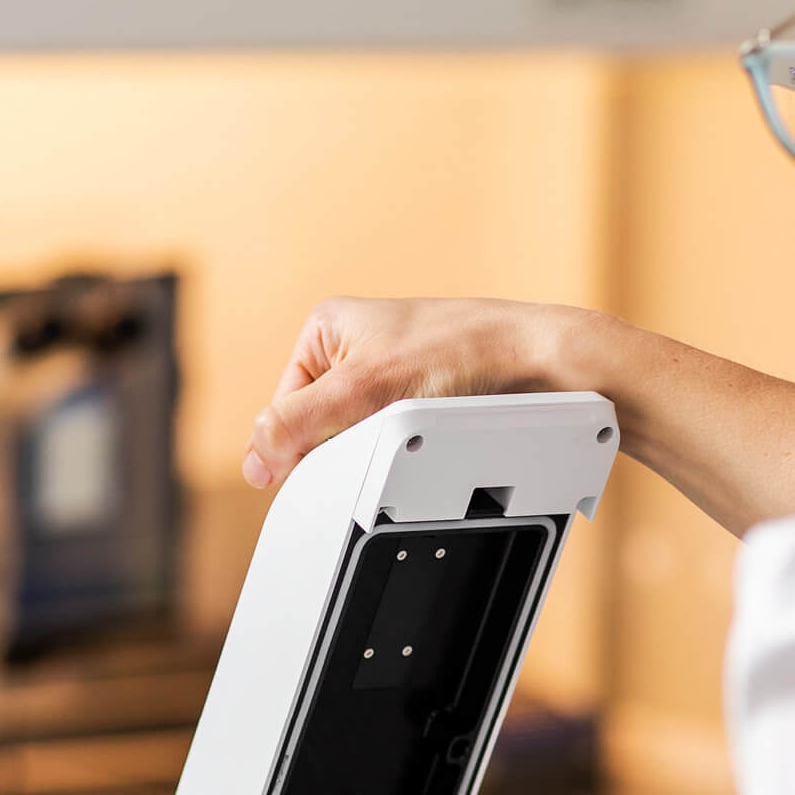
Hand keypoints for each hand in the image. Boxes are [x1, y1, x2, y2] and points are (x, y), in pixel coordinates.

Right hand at [242, 296, 584, 488]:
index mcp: (325, 328)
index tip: (324, 467)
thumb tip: (256, 459)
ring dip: (382, 445)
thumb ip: (297, 424)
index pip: (283, 408)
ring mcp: (391, 368)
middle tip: (384, 438)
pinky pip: (396, 434)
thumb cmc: (461, 353)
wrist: (538, 361)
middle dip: (347, 442)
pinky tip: (433, 437)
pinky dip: (409, 444)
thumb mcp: (363, 393)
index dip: (301, 445)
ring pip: (361, 433)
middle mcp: (354, 343)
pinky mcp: (424, 390)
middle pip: (323, 423)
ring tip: (418, 428)